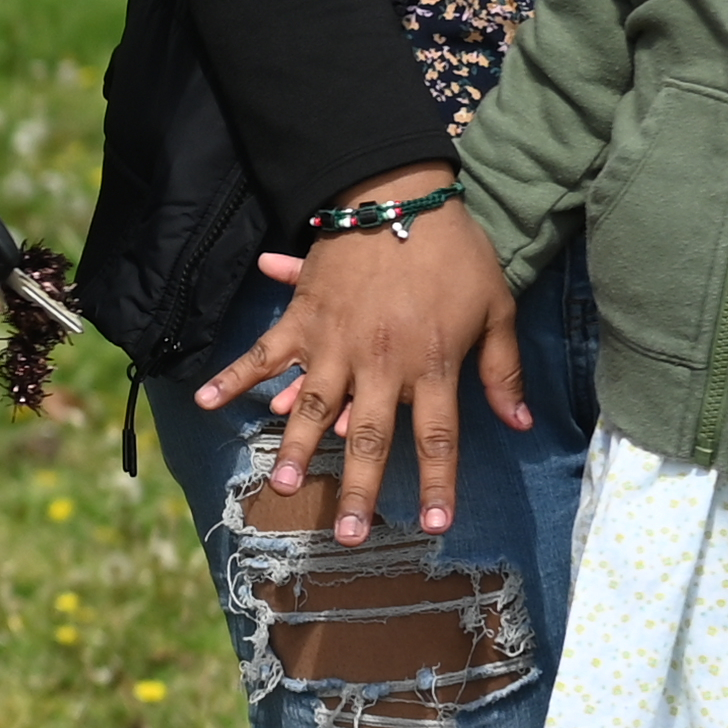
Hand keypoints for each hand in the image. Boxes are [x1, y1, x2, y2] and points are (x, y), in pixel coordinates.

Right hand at [196, 176, 523, 537]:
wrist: (401, 194)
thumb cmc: (455, 250)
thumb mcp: (496, 306)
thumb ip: (502, 369)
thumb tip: (518, 423)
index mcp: (433, 364)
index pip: (438, 437)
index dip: (438, 483)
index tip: (435, 524)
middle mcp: (381, 362)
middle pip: (372, 438)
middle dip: (360, 489)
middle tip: (346, 533)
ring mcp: (337, 342)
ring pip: (315, 406)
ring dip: (299, 448)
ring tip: (283, 484)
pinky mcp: (303, 317)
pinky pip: (265, 353)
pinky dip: (235, 377)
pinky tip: (209, 403)